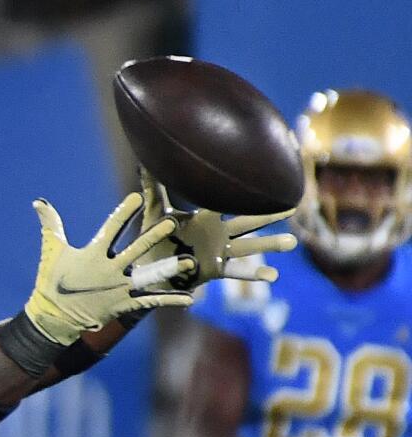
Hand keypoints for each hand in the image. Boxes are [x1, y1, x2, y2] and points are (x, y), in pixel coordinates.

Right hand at [23, 193, 190, 345]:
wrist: (53, 318)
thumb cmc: (51, 282)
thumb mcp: (51, 252)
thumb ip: (50, 225)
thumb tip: (39, 201)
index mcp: (93, 255)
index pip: (110, 230)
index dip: (123, 213)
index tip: (136, 197)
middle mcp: (108, 271)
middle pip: (135, 250)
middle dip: (153, 237)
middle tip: (171, 223)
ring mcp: (117, 288)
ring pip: (147, 276)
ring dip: (168, 269)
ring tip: (188, 262)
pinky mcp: (122, 304)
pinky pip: (149, 301)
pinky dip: (169, 301)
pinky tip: (189, 299)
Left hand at [132, 172, 295, 289]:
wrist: (148, 268)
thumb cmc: (155, 238)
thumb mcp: (155, 212)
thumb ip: (153, 189)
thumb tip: (144, 160)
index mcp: (207, 216)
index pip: (231, 199)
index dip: (248, 189)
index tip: (270, 178)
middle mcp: (218, 232)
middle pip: (249, 221)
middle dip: (270, 215)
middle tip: (293, 206)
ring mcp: (219, 252)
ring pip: (249, 247)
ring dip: (269, 245)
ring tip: (292, 242)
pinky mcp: (214, 270)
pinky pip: (236, 272)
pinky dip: (253, 274)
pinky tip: (272, 276)